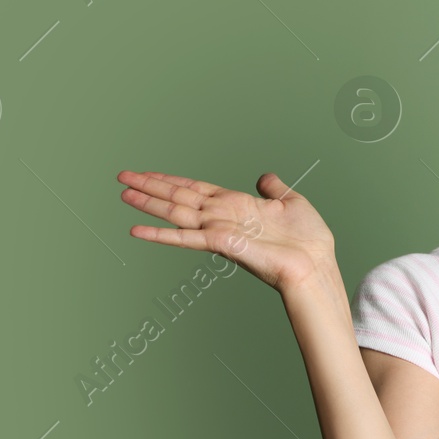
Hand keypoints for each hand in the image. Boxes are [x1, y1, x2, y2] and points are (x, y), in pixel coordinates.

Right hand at [117, 170, 335, 290]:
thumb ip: (274, 189)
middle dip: (150, 187)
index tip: (148, 173)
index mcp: (237, 205)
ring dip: (149, 203)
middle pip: (179, 198)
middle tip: (122, 177)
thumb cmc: (309, 241)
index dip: (171, 180)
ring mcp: (220, 231)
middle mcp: (223, 217)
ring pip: (176, 212)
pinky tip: (137, 230)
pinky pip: (186, 237)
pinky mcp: (222, 244)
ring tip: (123, 193)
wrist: (316, 265)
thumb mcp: (292, 202)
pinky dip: (160, 235)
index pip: (196, 189)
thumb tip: (264, 176)